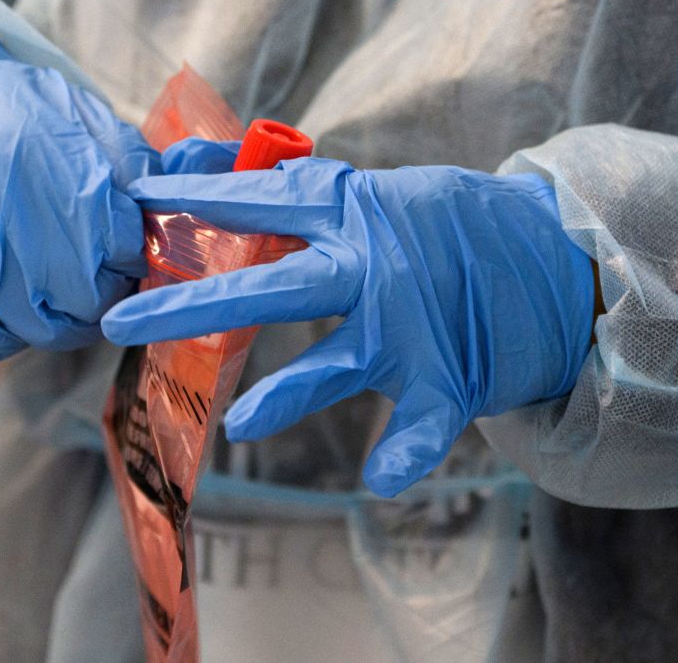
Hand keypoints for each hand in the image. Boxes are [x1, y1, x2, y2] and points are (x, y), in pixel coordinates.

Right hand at [0, 30, 158, 363]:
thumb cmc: (1, 109)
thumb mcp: (77, 113)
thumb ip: (134, 160)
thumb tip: (190, 184)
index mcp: (70, 184)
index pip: (129, 254)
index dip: (131, 255)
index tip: (121, 248)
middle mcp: (25, 231)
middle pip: (93, 302)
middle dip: (102, 292)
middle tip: (89, 272)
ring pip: (46, 331)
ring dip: (57, 315)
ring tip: (45, 280)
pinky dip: (5, 329)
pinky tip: (3, 293)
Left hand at [101, 148, 593, 495]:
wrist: (558, 253)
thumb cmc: (454, 226)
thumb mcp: (383, 199)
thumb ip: (319, 211)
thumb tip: (234, 201)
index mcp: (354, 213)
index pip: (261, 200)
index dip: (197, 199)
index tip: (137, 197)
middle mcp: (372, 266)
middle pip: (269, 285)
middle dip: (192, 303)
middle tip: (119, 322)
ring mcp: (409, 326)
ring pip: (335, 364)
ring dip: (288, 396)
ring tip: (240, 424)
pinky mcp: (448, 376)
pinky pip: (422, 425)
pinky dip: (403, 453)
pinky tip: (379, 480)